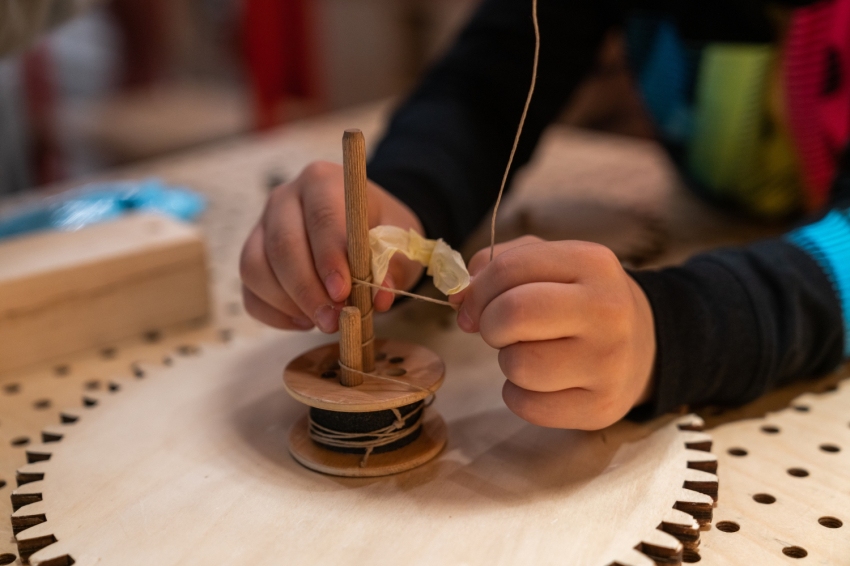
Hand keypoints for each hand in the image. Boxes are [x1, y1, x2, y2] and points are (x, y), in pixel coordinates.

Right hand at [240, 161, 424, 332]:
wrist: (362, 227)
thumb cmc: (380, 230)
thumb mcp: (397, 241)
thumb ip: (391, 266)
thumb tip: (380, 297)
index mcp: (323, 181)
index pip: (321, 217)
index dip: (329, 258)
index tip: (343, 292)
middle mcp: (285, 198)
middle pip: (283, 245)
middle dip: (308, 290)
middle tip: (333, 321)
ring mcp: (262, 227)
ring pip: (257, 269)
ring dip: (290, 304)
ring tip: (324, 321)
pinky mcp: (251, 257)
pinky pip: (251, 292)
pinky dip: (275, 315)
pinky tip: (305, 321)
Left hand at [450, 236, 655, 429]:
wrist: (644, 343)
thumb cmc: (580, 298)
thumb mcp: (550, 263)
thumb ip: (497, 265)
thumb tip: (458, 296)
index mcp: (592, 263)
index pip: (509, 270)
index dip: (477, 290)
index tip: (473, 304)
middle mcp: (608, 310)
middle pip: (512, 315)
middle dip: (490, 325)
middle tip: (500, 330)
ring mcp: (609, 362)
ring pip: (518, 365)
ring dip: (508, 361)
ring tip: (530, 353)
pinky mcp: (601, 407)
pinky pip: (528, 406)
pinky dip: (520, 395)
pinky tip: (541, 382)